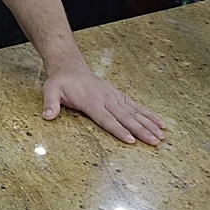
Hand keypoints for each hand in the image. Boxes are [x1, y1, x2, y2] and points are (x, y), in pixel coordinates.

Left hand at [42, 68, 164, 145]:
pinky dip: (148, 114)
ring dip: (149, 124)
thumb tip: (47, 116)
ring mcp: (114, 97)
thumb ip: (50, 104)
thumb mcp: (50, 91)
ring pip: (134, 112)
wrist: (70, 67)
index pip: (107, 119)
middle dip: (141, 130)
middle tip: (154, 142)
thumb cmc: (60, 82)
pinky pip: (136, 106)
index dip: (119, 130)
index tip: (131, 140)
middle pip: (125, 118)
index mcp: (91, 102)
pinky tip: (160, 122)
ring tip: (161, 135)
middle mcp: (106, 99)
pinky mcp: (119, 96)